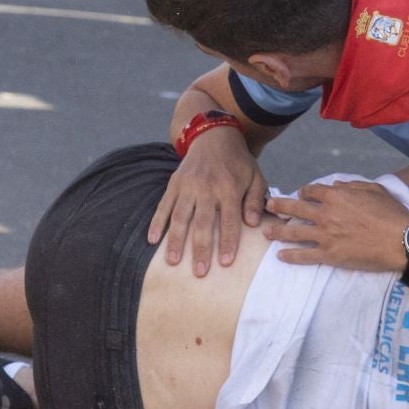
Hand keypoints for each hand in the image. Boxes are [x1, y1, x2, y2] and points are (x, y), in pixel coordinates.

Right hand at [147, 126, 267, 274]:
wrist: (215, 136)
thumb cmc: (239, 163)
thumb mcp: (256, 177)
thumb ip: (255, 200)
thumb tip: (253, 224)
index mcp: (229, 187)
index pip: (230, 220)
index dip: (227, 242)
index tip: (225, 263)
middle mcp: (206, 187)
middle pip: (202, 222)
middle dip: (200, 249)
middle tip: (199, 272)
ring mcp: (187, 186)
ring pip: (180, 217)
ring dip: (175, 241)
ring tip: (173, 262)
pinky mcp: (174, 184)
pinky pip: (163, 206)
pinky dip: (157, 223)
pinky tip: (152, 240)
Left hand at [263, 180, 408, 271]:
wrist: (401, 241)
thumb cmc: (391, 213)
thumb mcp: (374, 189)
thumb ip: (352, 185)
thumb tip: (337, 185)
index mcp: (336, 196)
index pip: (311, 191)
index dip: (304, 192)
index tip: (300, 194)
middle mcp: (325, 214)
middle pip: (295, 209)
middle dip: (279, 206)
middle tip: (268, 206)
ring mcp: (325, 236)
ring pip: (294, 232)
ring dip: (278, 231)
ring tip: (267, 232)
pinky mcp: (329, 255)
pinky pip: (304, 255)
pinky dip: (291, 256)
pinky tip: (281, 256)